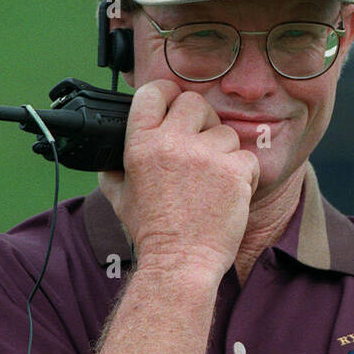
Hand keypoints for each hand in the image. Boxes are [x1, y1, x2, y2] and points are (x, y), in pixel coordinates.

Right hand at [98, 79, 259, 280]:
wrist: (181, 262)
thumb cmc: (152, 232)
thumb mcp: (119, 197)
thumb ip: (114, 170)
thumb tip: (107, 156)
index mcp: (141, 144)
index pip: (154, 92)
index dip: (167, 94)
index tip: (174, 104)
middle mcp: (172, 143)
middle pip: (194, 102)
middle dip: (201, 119)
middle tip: (200, 145)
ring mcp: (205, 156)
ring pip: (225, 131)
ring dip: (223, 152)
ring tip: (213, 181)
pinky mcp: (234, 171)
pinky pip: (246, 156)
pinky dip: (243, 174)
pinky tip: (228, 194)